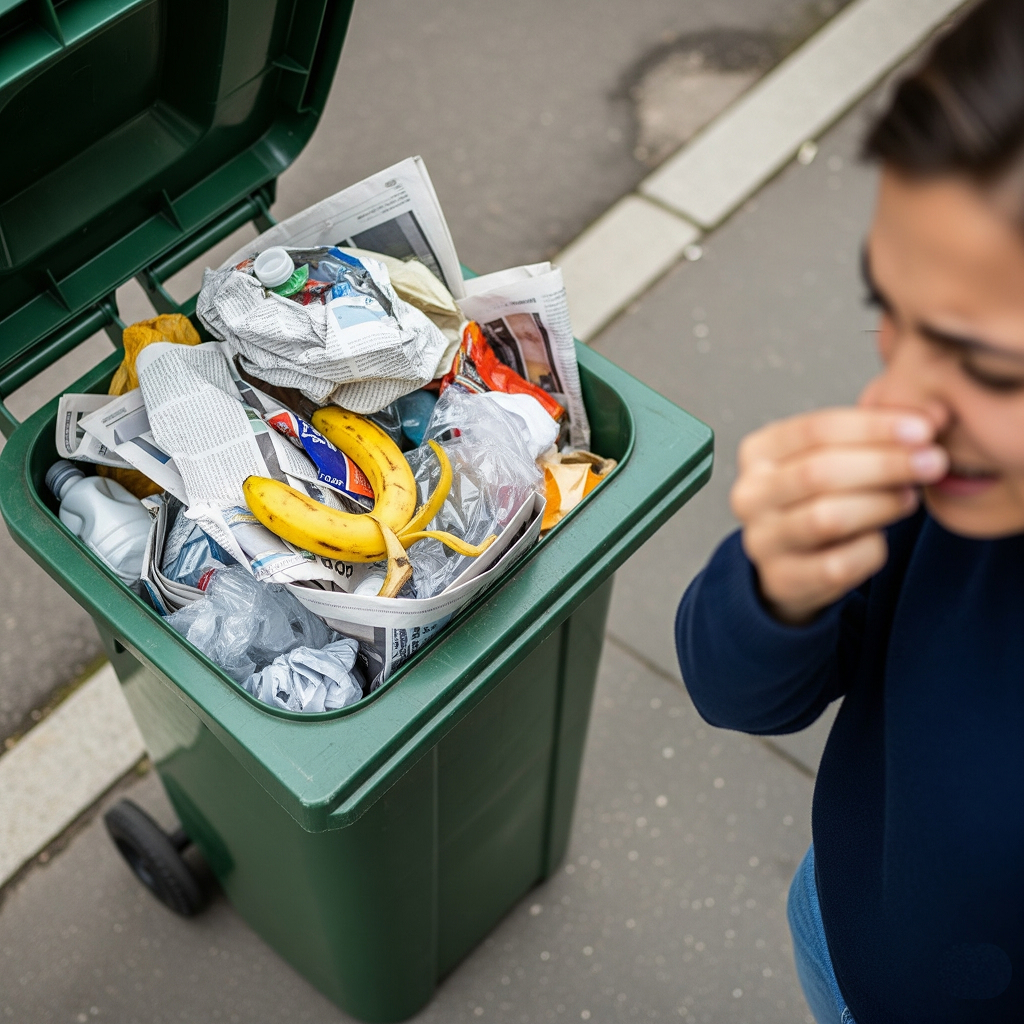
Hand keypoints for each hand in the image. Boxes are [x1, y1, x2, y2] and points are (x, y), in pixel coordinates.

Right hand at [730, 408, 947, 623]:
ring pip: (827, 518)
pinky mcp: (782, 579)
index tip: (923, 429)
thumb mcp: (831, 457)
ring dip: (879, 504)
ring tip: (909, 497)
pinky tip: (879, 538)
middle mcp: (750, 495)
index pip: (815, 430)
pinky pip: (838, 565)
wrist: (792, 561)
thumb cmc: (819, 498)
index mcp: (758, 452)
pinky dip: (870, 550)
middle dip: (885, 464)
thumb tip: (927, 425)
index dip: (873, 427)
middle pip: (820, 472)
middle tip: (933, 462)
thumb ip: (867, 438)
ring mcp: (762, 540)